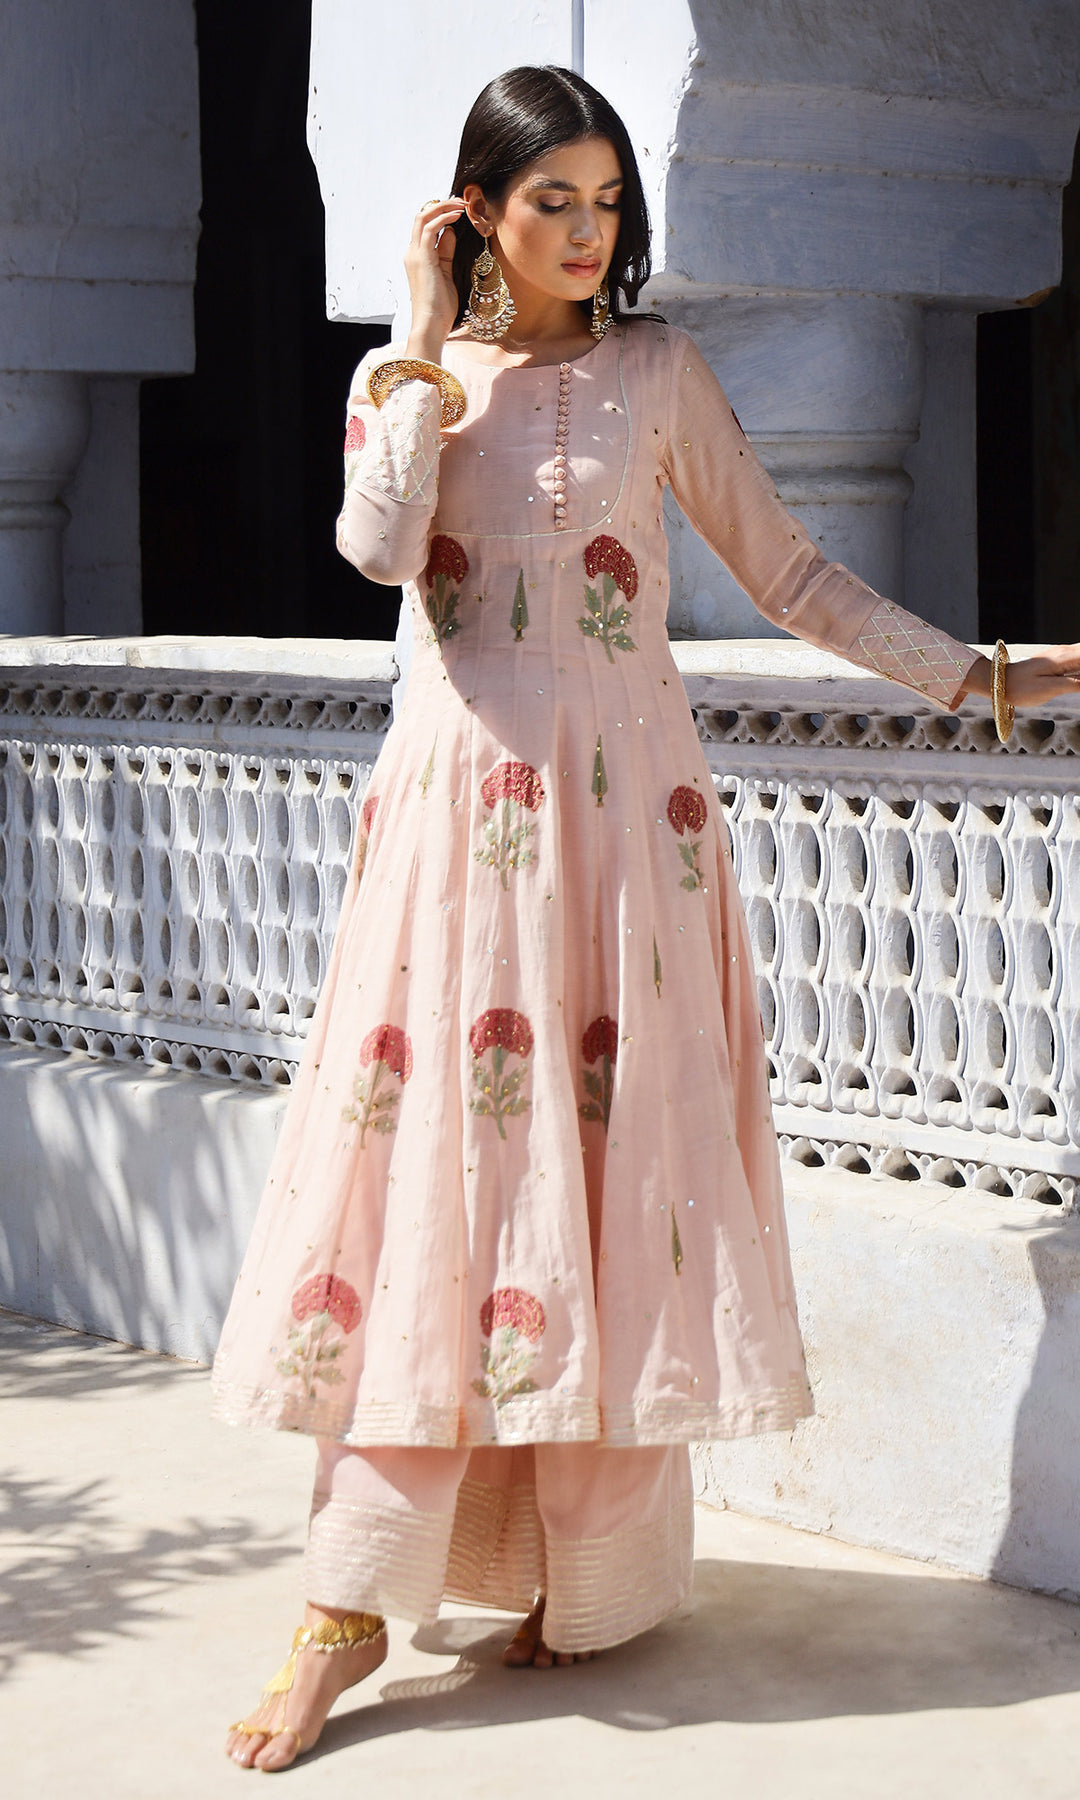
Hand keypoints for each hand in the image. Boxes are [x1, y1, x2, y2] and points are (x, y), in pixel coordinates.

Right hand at [403, 198, 464, 362]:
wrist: (431, 325)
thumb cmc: (440, 308)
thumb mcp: (446, 274)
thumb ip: (446, 253)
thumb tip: (450, 233)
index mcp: (417, 257)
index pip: (425, 227)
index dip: (441, 215)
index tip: (460, 211)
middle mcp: (412, 253)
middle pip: (422, 217)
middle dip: (442, 205)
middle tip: (462, 202)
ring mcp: (415, 254)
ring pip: (424, 217)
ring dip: (443, 207)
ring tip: (462, 205)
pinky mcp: (422, 258)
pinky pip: (431, 228)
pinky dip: (444, 217)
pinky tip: (458, 215)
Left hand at [962, 643, 1079, 706]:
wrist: (997, 681)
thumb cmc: (1020, 689)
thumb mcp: (1048, 690)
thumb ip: (1074, 684)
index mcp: (1064, 658)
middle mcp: (1064, 652)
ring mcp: (1060, 655)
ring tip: (1078, 681)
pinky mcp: (1057, 660)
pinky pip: (1078, 656)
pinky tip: (1078, 673)